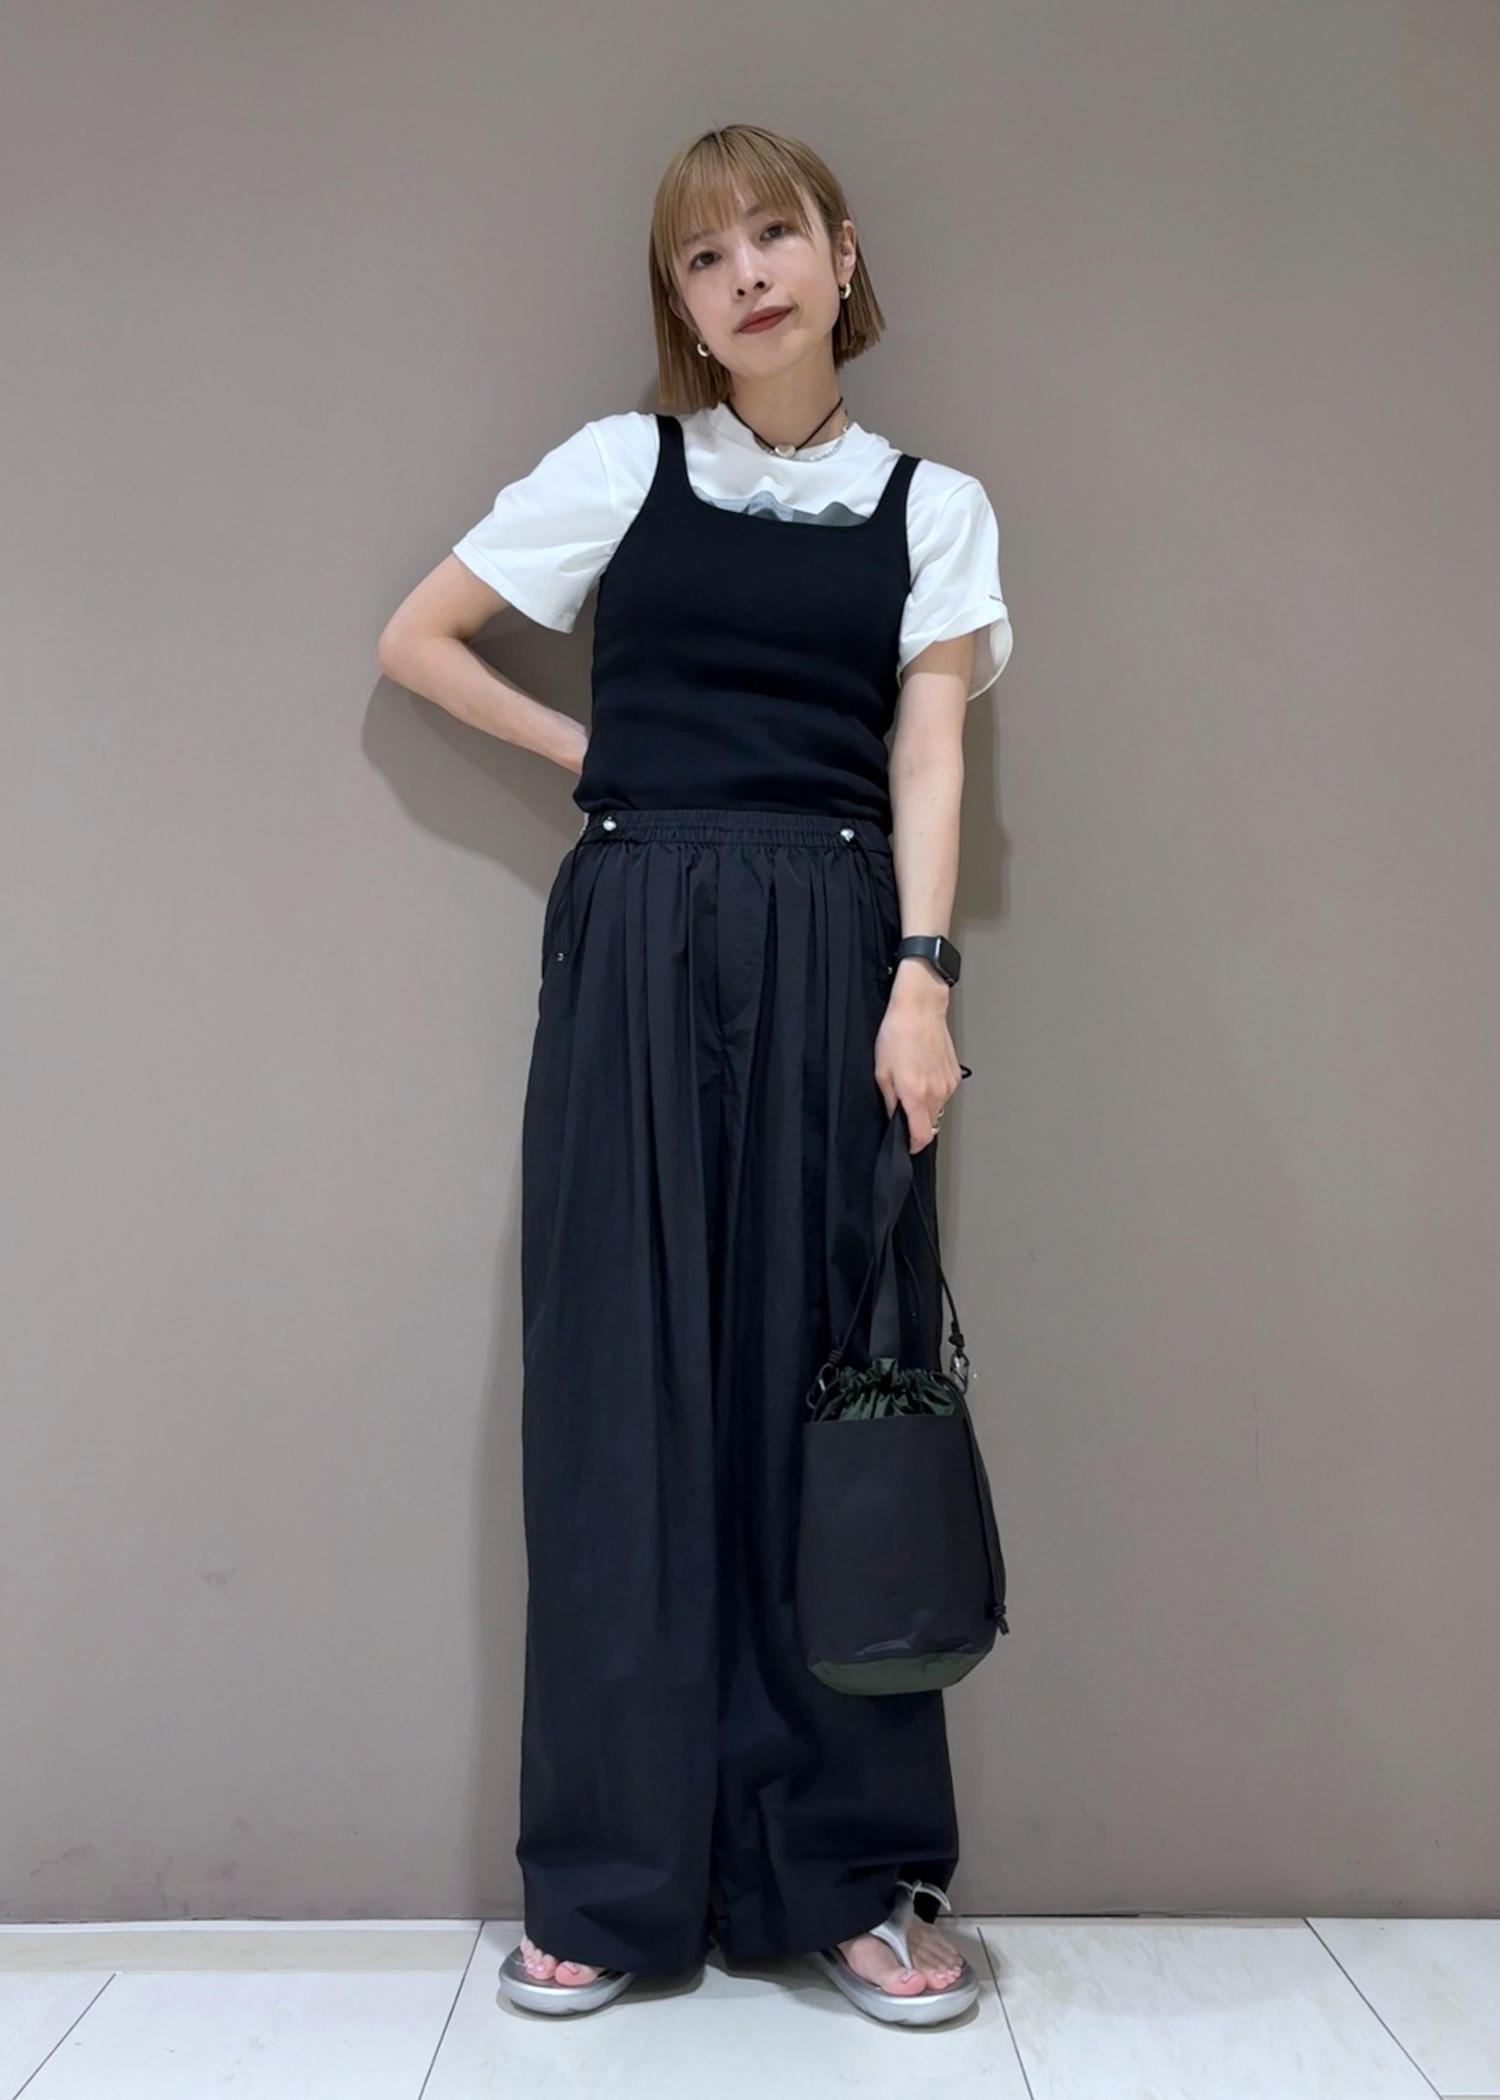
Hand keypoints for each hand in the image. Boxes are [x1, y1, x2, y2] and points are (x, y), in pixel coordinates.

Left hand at [874, 960, 962, 1150]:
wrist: (920, 1009)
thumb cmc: (897, 1034)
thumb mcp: (881, 1071)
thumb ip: (888, 1101)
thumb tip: (893, 1117)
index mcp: (915, 1095)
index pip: (922, 1136)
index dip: (913, 1145)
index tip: (906, 1144)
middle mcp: (936, 1093)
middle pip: (931, 1124)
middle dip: (917, 1124)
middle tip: (903, 1107)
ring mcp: (948, 1084)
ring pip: (938, 1108)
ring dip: (926, 1105)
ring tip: (913, 1082)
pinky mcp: (955, 1074)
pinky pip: (945, 1093)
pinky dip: (934, 1091)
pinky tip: (924, 1072)